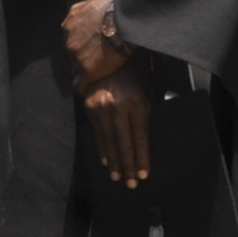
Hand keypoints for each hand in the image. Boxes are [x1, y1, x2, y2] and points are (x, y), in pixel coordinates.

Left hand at [62, 0, 127, 89]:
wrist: (122, 24)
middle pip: (73, 52)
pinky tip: (87, 91)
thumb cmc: (113, 10)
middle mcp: (69, 40)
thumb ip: (83, 9)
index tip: (87, 47)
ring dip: (85, 70)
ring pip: (77, 67)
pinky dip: (83, 87)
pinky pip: (80, 84)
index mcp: (70, 24)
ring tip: (95, 74)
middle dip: (82, 55)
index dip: (80, 43)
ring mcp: (76, 57)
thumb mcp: (93, 2)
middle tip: (95, 59)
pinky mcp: (86, 71)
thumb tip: (82, 13)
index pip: (71, 38)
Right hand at [82, 68, 152, 188]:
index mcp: (136, 102)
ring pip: (109, 140)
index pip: (140, 136)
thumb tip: (145, 140)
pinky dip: (102, 148)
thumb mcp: (147, 89)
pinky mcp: (90, 107)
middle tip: (130, 184)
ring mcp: (101, 106)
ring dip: (113, 161)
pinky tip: (106, 161)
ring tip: (117, 177)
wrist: (106, 52)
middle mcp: (117, 106)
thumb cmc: (134, 72)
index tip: (143, 174)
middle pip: (124, 142)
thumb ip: (146, 112)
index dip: (142, 157)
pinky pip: (97, 132)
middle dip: (128, 165)